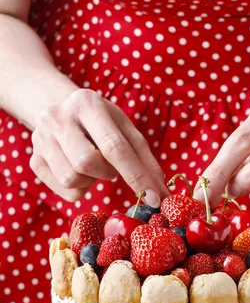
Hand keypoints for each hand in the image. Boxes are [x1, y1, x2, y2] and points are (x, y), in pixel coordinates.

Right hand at [30, 89, 167, 204]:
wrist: (57, 109)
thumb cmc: (100, 123)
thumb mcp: (124, 128)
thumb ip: (145, 158)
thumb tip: (162, 193)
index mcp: (87, 104)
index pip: (113, 145)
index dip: (136, 175)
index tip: (155, 198)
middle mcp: (58, 118)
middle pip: (86, 163)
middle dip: (107, 173)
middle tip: (112, 168)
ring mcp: (41, 139)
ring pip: (72, 180)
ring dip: (92, 181)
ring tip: (95, 167)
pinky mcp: (35, 160)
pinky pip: (65, 192)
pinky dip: (81, 189)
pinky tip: (81, 172)